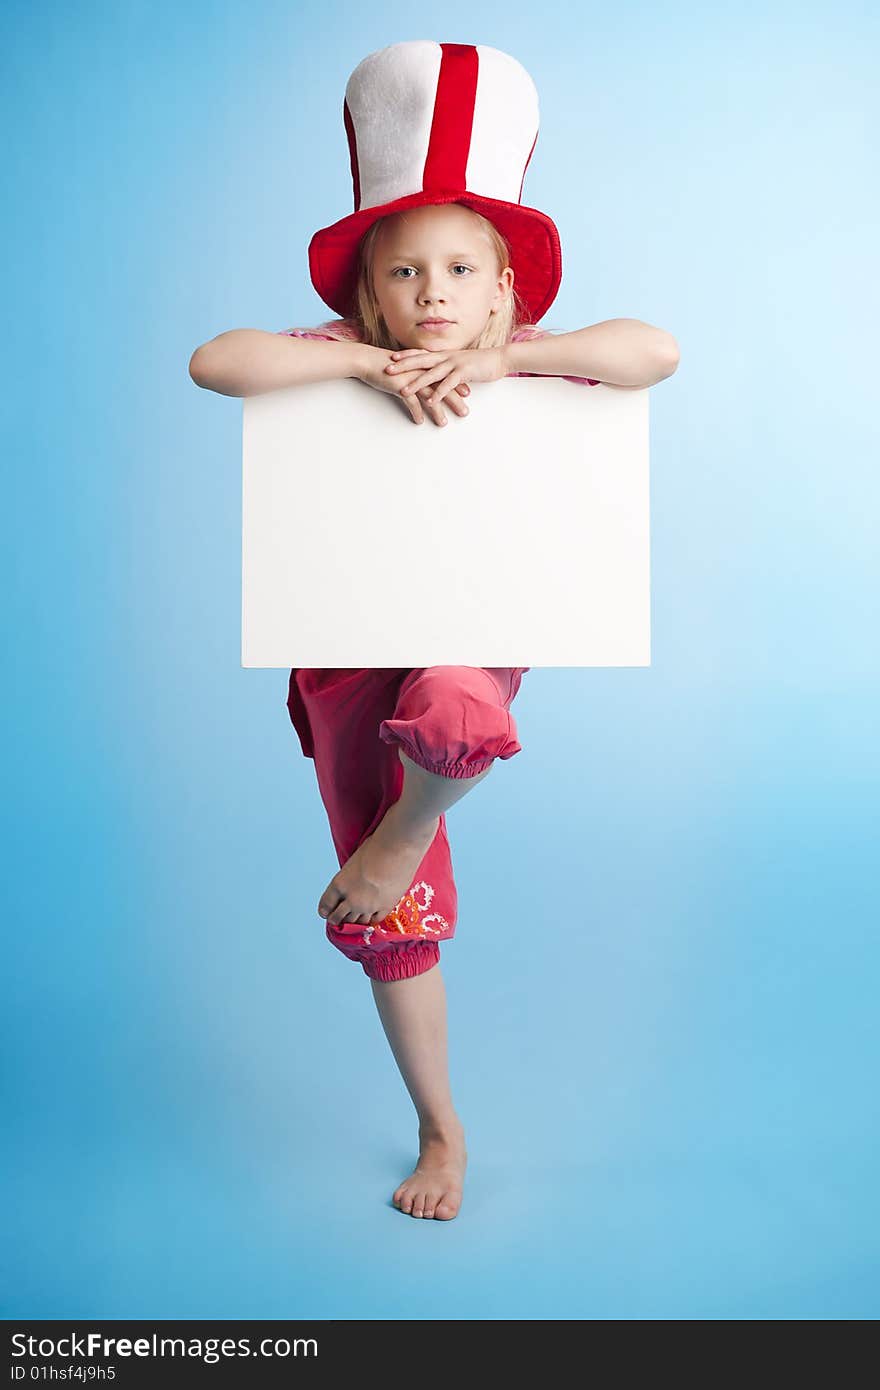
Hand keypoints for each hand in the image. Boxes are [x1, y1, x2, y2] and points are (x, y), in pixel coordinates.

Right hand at [356, 345, 470, 426]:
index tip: (467, 393)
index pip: (445, 376)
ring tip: (443, 423)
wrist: (367, 360)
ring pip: (429, 397)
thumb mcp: (406, 366)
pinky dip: (415, 412)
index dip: (456, 385)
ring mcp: (411, 379)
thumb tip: (424, 379)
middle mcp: (420, 372)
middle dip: (455, 401)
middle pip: (442, 388)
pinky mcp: (399, 386)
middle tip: (464, 412)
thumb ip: (417, 371)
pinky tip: (419, 421)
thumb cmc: (386, 364)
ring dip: (437, 411)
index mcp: (423, 366)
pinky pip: (410, 402)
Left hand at [384, 346, 506, 408]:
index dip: (406, 355)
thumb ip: (447, 367)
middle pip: (420, 361)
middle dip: (403, 366)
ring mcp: (455, 364)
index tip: (391, 359)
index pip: (421, 354)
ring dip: (416, 383)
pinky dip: (438, 393)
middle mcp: (446, 357)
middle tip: (387, 371)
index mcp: (444, 355)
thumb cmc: (480, 363)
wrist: (499, 359)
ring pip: (431, 374)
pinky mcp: (464, 373)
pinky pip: (448, 384)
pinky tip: (430, 401)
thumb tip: (438, 373)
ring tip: (403, 391)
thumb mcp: (459, 363)